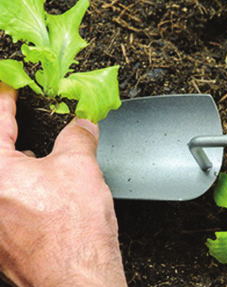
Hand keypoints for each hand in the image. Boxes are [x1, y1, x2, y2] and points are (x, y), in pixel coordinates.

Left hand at [0, 83, 126, 285]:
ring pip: (4, 175)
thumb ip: (78, 137)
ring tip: (37, 154)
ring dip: (17, 160)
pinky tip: (42, 188)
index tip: (11, 86)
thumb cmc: (73, 234)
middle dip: (11, 131)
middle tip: (23, 118)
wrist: (77, 280)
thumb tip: (82, 124)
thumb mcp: (80, 168)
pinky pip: (7, 198)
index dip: (5, 97)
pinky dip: (21, 184)